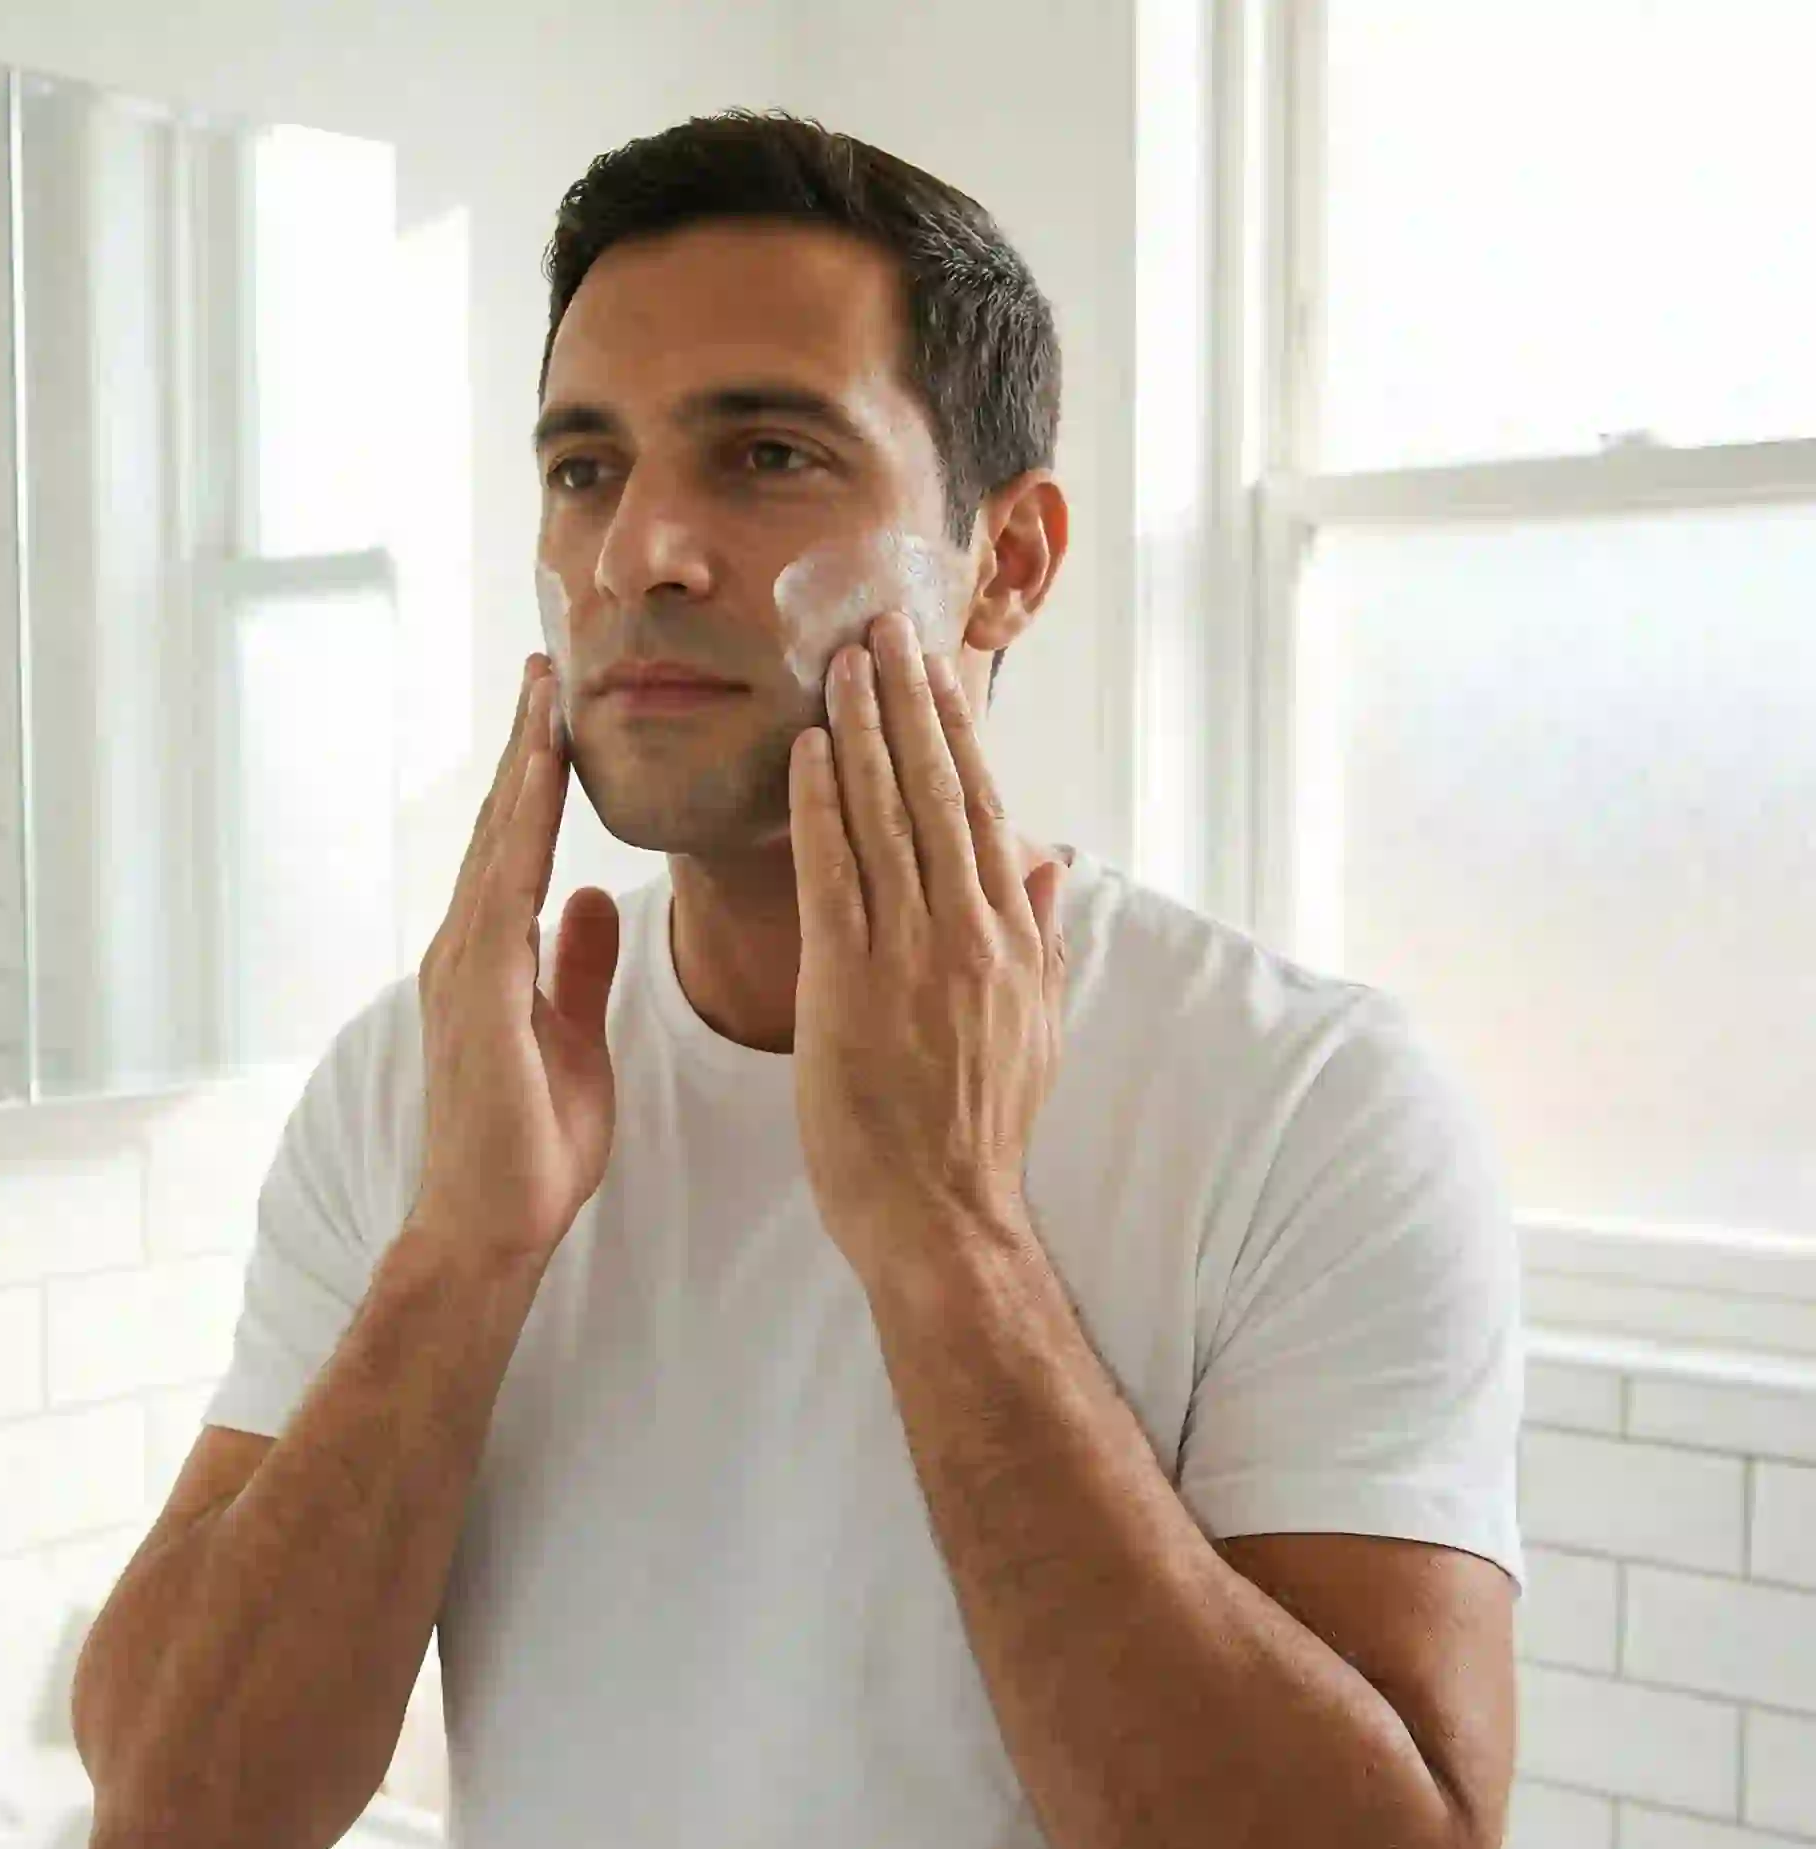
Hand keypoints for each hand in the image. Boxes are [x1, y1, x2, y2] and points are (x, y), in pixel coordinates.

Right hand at [407, 656, 620, 1266]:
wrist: (492, 1229)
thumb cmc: (531, 1148)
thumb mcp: (574, 1037)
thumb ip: (578, 967)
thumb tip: (594, 900)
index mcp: (496, 958)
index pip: (523, 848)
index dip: (541, 777)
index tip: (562, 709)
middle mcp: (469, 949)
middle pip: (502, 827)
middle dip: (525, 745)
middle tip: (547, 663)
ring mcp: (465, 969)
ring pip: (498, 843)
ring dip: (522, 764)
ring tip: (544, 692)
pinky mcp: (477, 995)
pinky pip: (504, 891)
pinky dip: (523, 828)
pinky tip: (543, 777)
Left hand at [787, 612, 1068, 1265]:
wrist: (940, 1215)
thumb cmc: (979, 1129)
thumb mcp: (1037, 1029)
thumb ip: (1043, 940)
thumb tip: (1051, 863)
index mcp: (1010, 939)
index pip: (982, 808)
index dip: (955, 729)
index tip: (934, 666)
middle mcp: (967, 932)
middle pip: (936, 792)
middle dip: (907, 702)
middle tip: (883, 626)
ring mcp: (910, 956)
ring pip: (886, 818)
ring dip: (861, 732)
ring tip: (842, 662)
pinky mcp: (848, 985)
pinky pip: (833, 876)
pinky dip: (819, 807)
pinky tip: (804, 751)